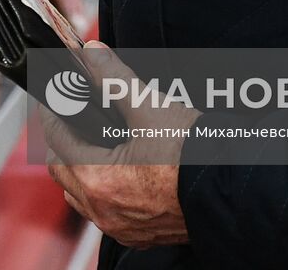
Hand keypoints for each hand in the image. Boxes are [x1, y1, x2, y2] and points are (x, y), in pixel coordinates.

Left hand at [42, 41, 197, 248]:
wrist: (234, 188)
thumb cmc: (194, 151)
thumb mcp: (150, 106)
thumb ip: (114, 78)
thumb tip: (92, 53)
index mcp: (98, 180)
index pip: (56, 140)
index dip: (53, 113)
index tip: (55, 97)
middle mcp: (103, 211)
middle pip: (63, 172)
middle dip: (63, 142)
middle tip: (73, 117)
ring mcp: (121, 227)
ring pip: (81, 196)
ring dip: (80, 169)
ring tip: (94, 142)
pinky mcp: (140, 235)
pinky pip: (105, 213)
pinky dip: (103, 190)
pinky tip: (119, 171)